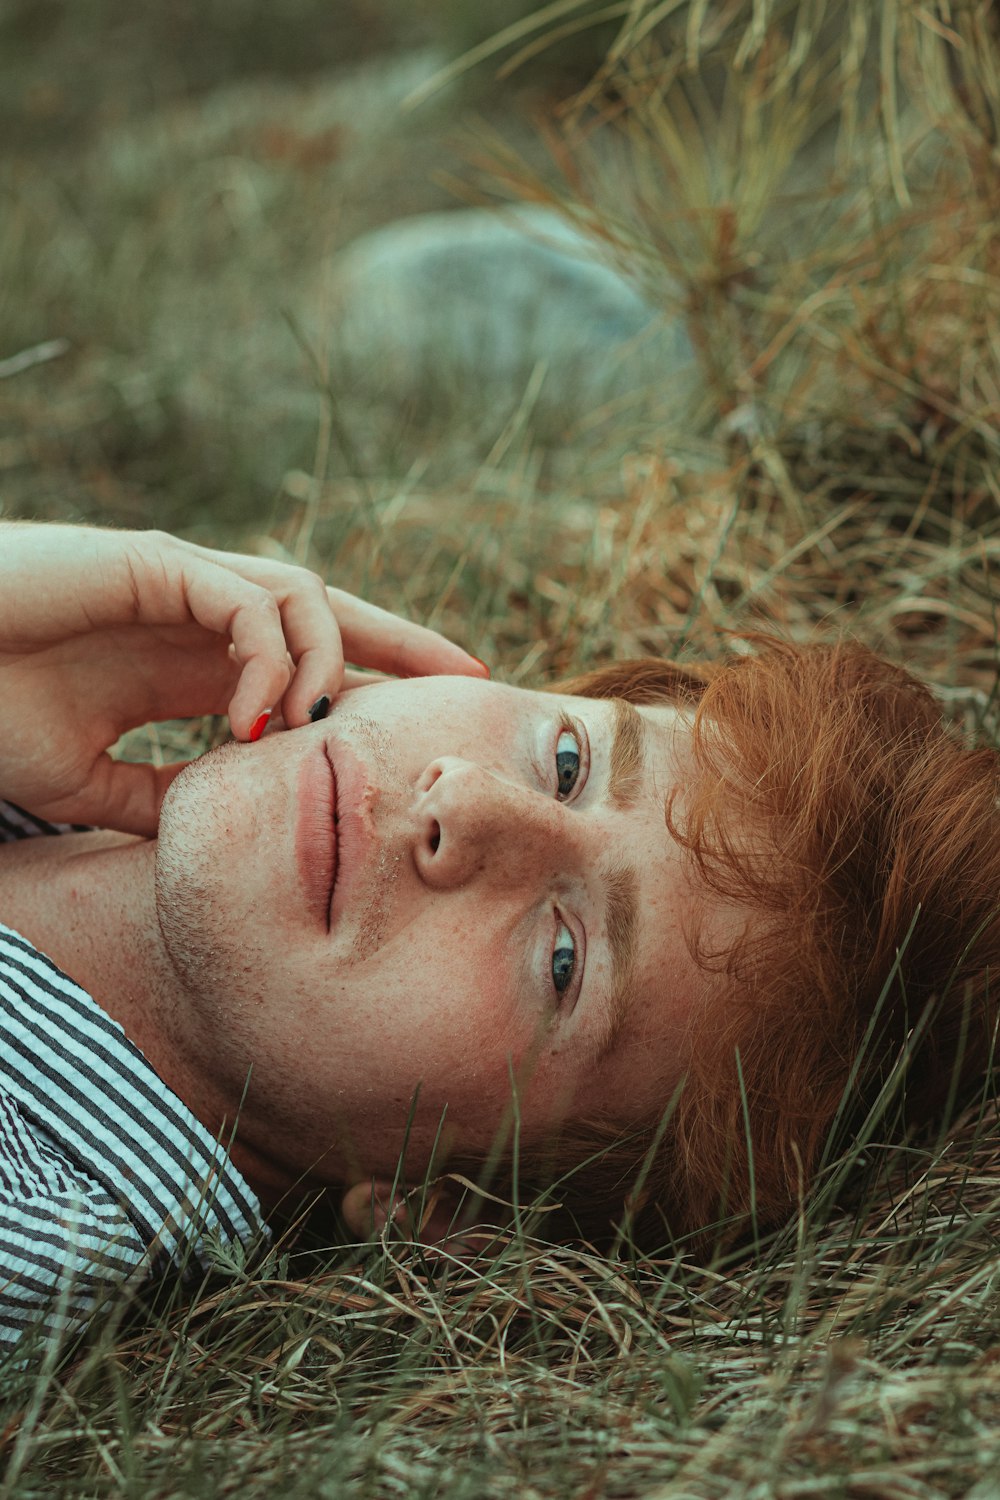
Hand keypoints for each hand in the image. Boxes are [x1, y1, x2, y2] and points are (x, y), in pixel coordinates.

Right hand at [0, 523, 486, 834]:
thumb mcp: (90, 779)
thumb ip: (162, 794)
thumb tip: (227, 827)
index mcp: (190, 659)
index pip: (307, 661)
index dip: (373, 681)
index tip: (434, 716)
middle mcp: (198, 612)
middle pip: (330, 612)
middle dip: (406, 639)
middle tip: (475, 675)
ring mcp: (179, 580)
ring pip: (302, 594)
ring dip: (330, 662)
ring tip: (317, 734)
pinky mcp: (151, 560)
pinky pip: (245, 600)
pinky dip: (269, 657)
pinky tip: (256, 720)